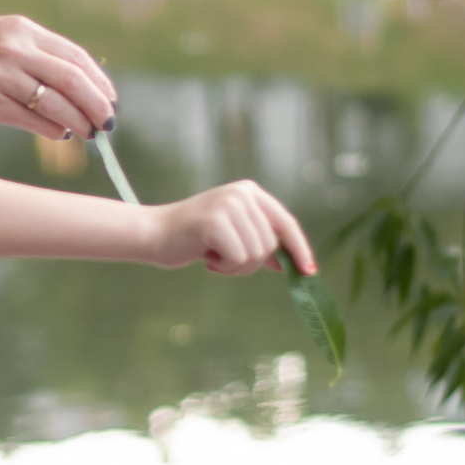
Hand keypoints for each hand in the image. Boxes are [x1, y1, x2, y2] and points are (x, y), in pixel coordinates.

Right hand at [0, 16, 116, 142]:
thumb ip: (33, 55)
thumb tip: (76, 87)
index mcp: (20, 30)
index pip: (75, 56)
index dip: (99, 81)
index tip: (109, 100)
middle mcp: (14, 49)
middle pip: (73, 80)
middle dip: (97, 105)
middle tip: (108, 123)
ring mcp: (0, 77)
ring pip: (56, 103)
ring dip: (79, 121)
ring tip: (89, 133)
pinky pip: (31, 120)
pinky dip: (53, 130)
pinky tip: (61, 135)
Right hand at [159, 180, 316, 275]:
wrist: (154, 234)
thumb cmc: (194, 238)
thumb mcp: (234, 237)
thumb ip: (261, 244)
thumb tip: (293, 263)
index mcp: (250, 192)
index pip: (286, 223)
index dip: (300, 248)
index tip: (310, 272)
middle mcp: (242, 193)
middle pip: (271, 244)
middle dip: (252, 263)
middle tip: (224, 261)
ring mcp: (229, 204)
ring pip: (256, 254)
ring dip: (236, 267)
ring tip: (213, 257)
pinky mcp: (216, 221)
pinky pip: (239, 258)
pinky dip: (224, 267)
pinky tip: (206, 258)